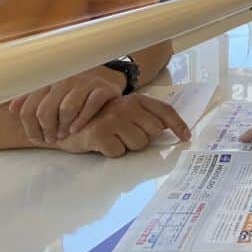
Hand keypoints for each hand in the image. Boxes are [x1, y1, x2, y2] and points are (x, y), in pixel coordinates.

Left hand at [10, 70, 121, 144]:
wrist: (107, 91)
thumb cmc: (76, 100)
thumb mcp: (52, 100)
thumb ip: (32, 103)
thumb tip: (12, 108)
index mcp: (48, 83)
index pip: (29, 108)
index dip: (30, 128)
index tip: (38, 138)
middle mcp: (64, 80)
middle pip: (45, 110)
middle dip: (47, 129)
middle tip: (52, 139)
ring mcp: (84, 82)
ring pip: (66, 108)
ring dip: (64, 126)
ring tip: (65, 134)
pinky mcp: (103, 88)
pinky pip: (90, 106)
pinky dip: (82, 120)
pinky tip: (77, 129)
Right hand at [54, 93, 190, 157]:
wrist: (64, 122)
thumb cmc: (99, 120)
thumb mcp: (124, 113)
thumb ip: (144, 117)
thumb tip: (168, 131)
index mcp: (135, 100)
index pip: (164, 111)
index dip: (178, 124)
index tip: (186, 137)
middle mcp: (127, 106)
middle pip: (154, 132)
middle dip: (143, 138)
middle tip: (126, 135)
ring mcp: (113, 118)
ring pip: (139, 144)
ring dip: (127, 146)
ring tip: (113, 138)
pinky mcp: (100, 133)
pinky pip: (119, 152)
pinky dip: (112, 152)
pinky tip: (102, 144)